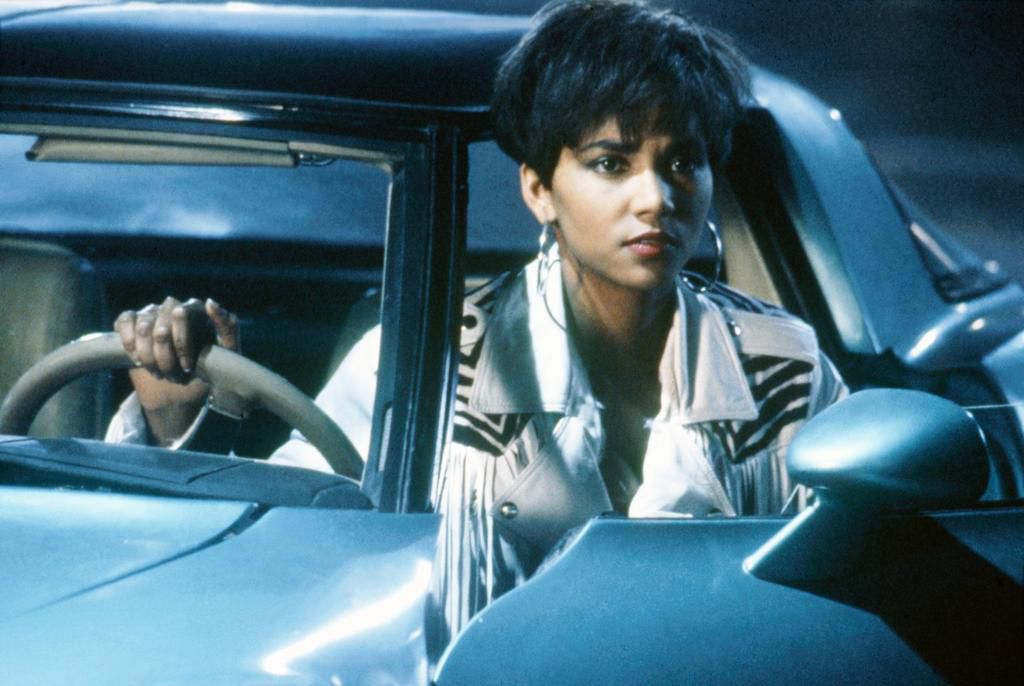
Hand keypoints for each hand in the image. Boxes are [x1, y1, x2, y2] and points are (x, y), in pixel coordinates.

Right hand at [114, 297, 238, 445]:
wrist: (184, 386)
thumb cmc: (210, 366)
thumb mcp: (228, 350)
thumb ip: (227, 326)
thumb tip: (210, 302)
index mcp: (196, 310)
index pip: (182, 315)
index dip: (181, 344)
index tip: (186, 368)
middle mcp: (172, 306)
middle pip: (161, 327)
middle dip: (165, 358)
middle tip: (172, 376)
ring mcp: (152, 312)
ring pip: (143, 327)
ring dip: (148, 356)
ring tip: (158, 372)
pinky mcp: (133, 320)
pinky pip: (125, 321)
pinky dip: (129, 342)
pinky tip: (137, 359)